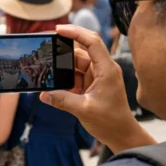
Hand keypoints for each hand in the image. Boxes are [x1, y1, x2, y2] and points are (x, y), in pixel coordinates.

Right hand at [39, 25, 154, 152]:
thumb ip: (63, 100)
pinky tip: (53, 81)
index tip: (58, 30)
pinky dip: (64, 77)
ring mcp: (97, 76)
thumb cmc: (111, 122)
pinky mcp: (91, 85)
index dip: (76, 32)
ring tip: (46, 67)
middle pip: (82, 50)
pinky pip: (75, 75)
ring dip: (62, 66)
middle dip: (64, 48)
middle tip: (46, 46)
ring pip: (76, 64)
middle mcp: (103, 69)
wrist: (121, 135)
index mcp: (107, 70)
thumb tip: (43, 94)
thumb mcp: (84, 110)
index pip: (92, 42)